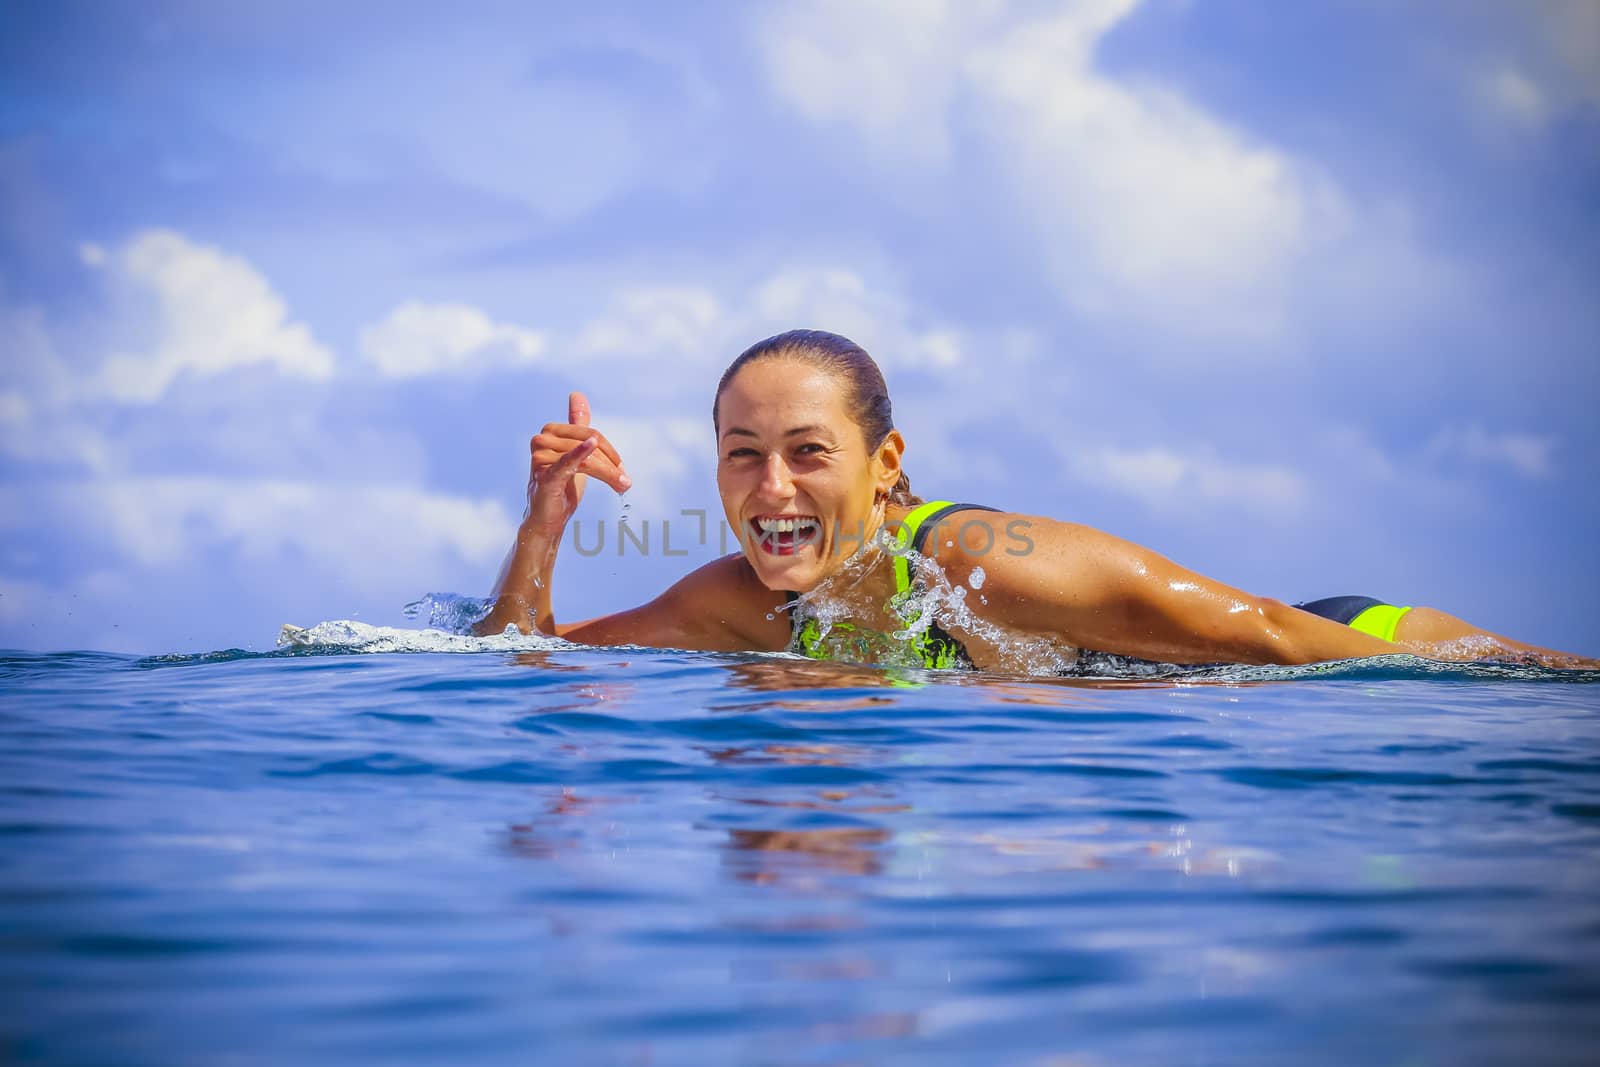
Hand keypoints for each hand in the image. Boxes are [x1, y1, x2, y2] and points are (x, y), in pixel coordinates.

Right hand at [525, 392, 630, 532]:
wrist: (548, 518)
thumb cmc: (562, 485)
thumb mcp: (574, 452)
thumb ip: (577, 424)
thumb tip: (577, 394)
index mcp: (551, 431)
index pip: (591, 434)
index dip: (609, 451)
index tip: (621, 469)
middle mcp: (542, 439)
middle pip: (590, 444)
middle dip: (611, 464)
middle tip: (626, 482)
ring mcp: (540, 457)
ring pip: (587, 459)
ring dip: (608, 474)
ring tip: (623, 486)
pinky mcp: (544, 475)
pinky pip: (565, 463)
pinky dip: (579, 454)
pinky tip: (590, 446)